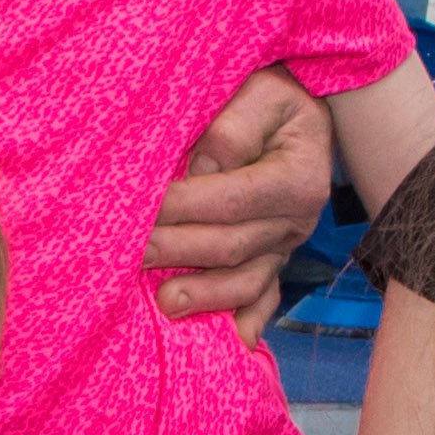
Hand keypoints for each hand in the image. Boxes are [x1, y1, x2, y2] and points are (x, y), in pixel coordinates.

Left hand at [143, 66, 338, 340]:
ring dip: (204, 295)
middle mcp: (297, 219)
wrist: (302, 113)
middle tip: (131, 251)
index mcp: (296, 178)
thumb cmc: (275, 97)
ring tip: (165, 302)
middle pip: (232, 245)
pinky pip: (264, 296)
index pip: (231, 200)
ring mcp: (286, 245)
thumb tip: (200, 167)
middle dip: (178, 250)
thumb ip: (234, 125)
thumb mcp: (263, 91)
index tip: (140, 205)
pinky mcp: (276, 258)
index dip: (184, 206)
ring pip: (246, 280)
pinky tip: (229, 343)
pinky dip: (246, 320)